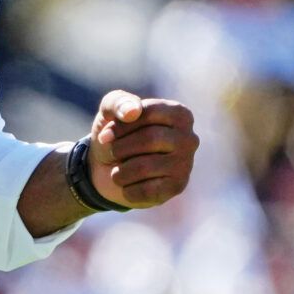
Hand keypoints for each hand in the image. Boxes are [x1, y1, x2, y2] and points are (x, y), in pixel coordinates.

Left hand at [88, 90, 197, 208]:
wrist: (108, 169)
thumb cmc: (117, 135)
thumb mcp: (110, 112)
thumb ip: (118, 102)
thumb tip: (133, 111)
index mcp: (179, 114)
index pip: (148, 113)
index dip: (120, 126)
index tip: (104, 136)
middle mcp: (189, 138)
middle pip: (150, 139)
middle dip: (120, 148)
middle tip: (111, 154)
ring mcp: (185, 164)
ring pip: (145, 167)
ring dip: (120, 171)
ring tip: (117, 172)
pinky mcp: (177, 187)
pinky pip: (147, 190)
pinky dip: (127, 189)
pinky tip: (127, 186)